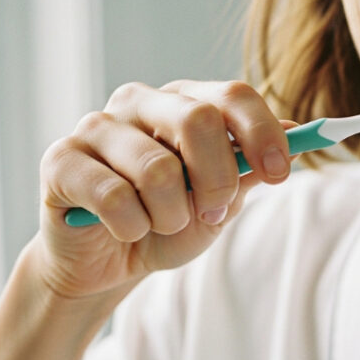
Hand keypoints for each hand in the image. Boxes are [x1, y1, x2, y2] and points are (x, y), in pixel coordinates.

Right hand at [30, 79, 295, 306]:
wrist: (108, 265)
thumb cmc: (167, 224)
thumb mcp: (220, 201)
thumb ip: (252, 167)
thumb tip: (299, 131)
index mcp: (184, 102)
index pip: (232, 95)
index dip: (262, 132)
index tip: (282, 174)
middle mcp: (140, 102)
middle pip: (198, 119)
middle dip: (218, 178)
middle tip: (215, 212)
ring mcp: (96, 126)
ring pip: (157, 169)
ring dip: (171, 215)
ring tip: (160, 225)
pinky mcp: (60, 160)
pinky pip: (113, 197)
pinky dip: (131, 227)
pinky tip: (123, 230)